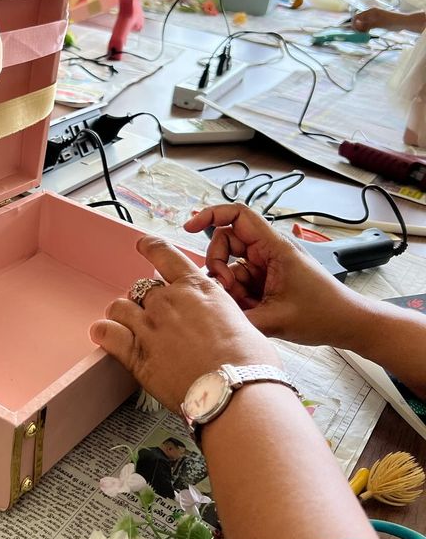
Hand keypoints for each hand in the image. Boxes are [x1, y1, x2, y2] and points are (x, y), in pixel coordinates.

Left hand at [89, 236, 278, 411]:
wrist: (235, 389)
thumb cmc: (248, 362)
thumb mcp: (239, 321)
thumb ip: (216, 313)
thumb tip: (214, 320)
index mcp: (197, 288)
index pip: (164, 253)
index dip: (150, 247)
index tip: (144, 245)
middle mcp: (169, 301)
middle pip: (142, 288)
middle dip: (145, 300)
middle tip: (153, 316)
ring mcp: (150, 326)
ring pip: (120, 307)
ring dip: (123, 314)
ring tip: (127, 325)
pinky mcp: (137, 354)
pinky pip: (107, 333)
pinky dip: (103, 332)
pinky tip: (103, 334)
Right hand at [184, 204, 357, 345]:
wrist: (349, 323)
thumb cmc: (324, 313)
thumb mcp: (276, 320)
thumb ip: (238, 317)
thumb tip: (208, 313)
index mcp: (274, 247)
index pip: (237, 214)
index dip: (210, 215)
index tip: (190, 227)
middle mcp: (269, 251)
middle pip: (226, 242)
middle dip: (218, 264)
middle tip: (226, 288)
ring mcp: (267, 265)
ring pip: (231, 265)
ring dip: (229, 285)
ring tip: (246, 306)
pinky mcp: (268, 280)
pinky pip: (241, 281)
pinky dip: (239, 296)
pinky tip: (252, 311)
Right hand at [351, 7, 395, 31]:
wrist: (402, 22)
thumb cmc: (391, 21)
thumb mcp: (378, 23)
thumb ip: (366, 25)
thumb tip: (355, 26)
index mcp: (371, 11)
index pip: (357, 17)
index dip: (354, 24)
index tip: (354, 32)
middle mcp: (371, 14)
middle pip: (359, 20)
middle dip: (357, 27)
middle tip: (358, 35)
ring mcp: (374, 18)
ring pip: (363, 24)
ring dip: (361, 30)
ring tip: (362, 35)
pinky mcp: (377, 23)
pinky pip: (367, 26)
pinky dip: (365, 30)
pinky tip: (366, 35)